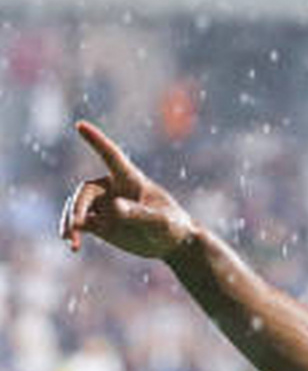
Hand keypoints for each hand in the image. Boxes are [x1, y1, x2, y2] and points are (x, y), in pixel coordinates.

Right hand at [60, 120, 197, 257]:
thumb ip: (138, 213)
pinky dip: (73, 232)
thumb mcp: (159, 222)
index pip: (111, 156)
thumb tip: (112, 206)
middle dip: (78, 207)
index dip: (96, 141)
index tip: (80, 125)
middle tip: (77, 225)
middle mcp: (112, 188)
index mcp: (130, 179)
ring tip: (71, 240)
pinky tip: (73, 246)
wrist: (171, 243)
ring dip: (71, 222)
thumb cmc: (172, 226)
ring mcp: (103, 205)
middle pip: (86, 192)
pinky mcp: (99, 222)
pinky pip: (79, 224)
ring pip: (77, 208)